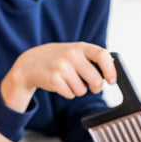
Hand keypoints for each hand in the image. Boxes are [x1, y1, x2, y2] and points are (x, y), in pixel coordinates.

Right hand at [0, 42, 115, 111]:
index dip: (111, 70)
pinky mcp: (54, 79)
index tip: (111, 81)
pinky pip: (70, 94)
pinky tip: (60, 85)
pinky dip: (67, 93)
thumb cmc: (56, 59)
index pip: (103, 55)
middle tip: (91, 86)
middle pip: (95, 79)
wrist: (29, 64)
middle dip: (95, 87)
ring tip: (68, 81)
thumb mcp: (73, 52)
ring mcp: (62, 67)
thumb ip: (90, 59)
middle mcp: (71, 55)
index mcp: (80, 47)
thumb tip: (110, 73)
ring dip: (78, 90)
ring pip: (82, 90)